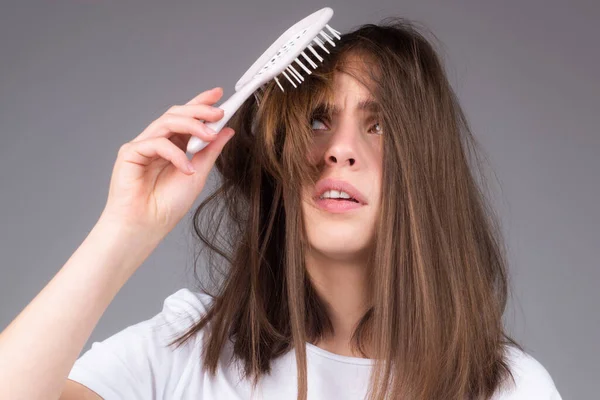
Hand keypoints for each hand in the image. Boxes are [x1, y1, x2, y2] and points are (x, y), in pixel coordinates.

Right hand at [99, 87, 233, 236]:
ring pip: (167, 122)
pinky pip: (156, 143)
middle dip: (199, 110)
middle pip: (177, 114)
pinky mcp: (131, 153)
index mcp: (174, 146)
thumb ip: (211, 151)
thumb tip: (227, 130)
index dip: (201, 103)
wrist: (147, 226)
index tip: (219, 94)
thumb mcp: (199, 174)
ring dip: (192, 125)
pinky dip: (175, 154)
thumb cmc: (168, 205)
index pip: (187, 118)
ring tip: (210, 136)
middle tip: (218, 112)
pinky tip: (186, 169)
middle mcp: (158, 142)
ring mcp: (143, 146)